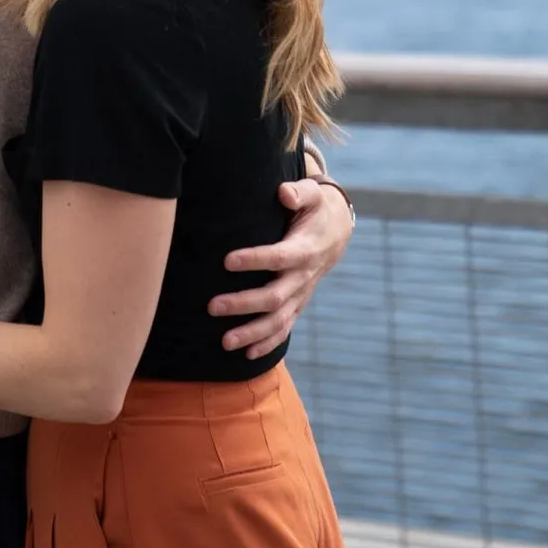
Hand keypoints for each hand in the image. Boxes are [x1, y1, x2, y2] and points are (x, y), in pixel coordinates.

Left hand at [207, 177, 353, 360]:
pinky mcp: (298, 304)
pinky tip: (246, 355)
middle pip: (274, 296)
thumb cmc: (315, 209)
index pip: (278, 258)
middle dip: (243, 304)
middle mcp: (303, 277)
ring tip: (223, 342)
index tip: (227, 260)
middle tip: (212, 306)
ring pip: (278, 320)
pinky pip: (284, 329)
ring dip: (252, 333)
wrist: (335, 232)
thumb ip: (299, 192)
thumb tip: (283, 193)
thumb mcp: (313, 194)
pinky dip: (267, 344)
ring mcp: (301, 294)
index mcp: (305, 249)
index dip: (254, 260)